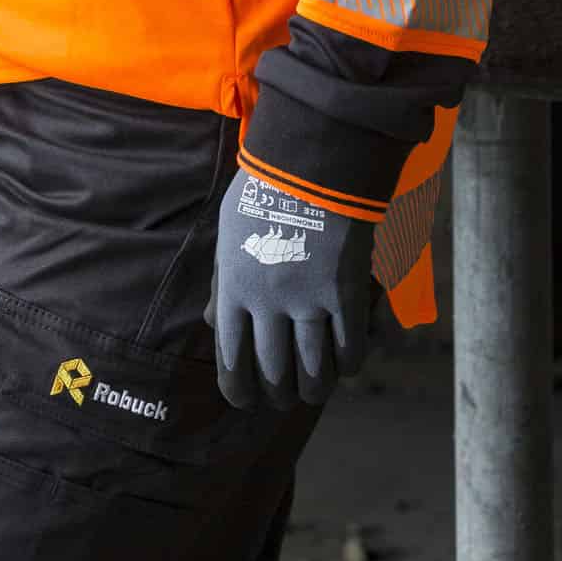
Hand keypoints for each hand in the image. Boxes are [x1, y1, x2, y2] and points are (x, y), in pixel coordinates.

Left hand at [205, 167, 373, 411]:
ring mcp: (308, 300)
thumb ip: (223, 281)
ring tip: (314, 389)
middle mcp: (267, 301)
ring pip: (314, 373)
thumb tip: (211, 322)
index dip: (240, 391)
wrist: (311, 160)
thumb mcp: (228, 235)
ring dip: (314, 389)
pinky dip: (347, 364)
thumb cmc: (264, 193)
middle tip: (285, 396)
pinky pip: (349, 350)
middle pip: (274, 374)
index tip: (247, 400)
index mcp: (233, 288)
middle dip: (279, 394)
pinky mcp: (345, 294)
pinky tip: (344, 362)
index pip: (231, 362)